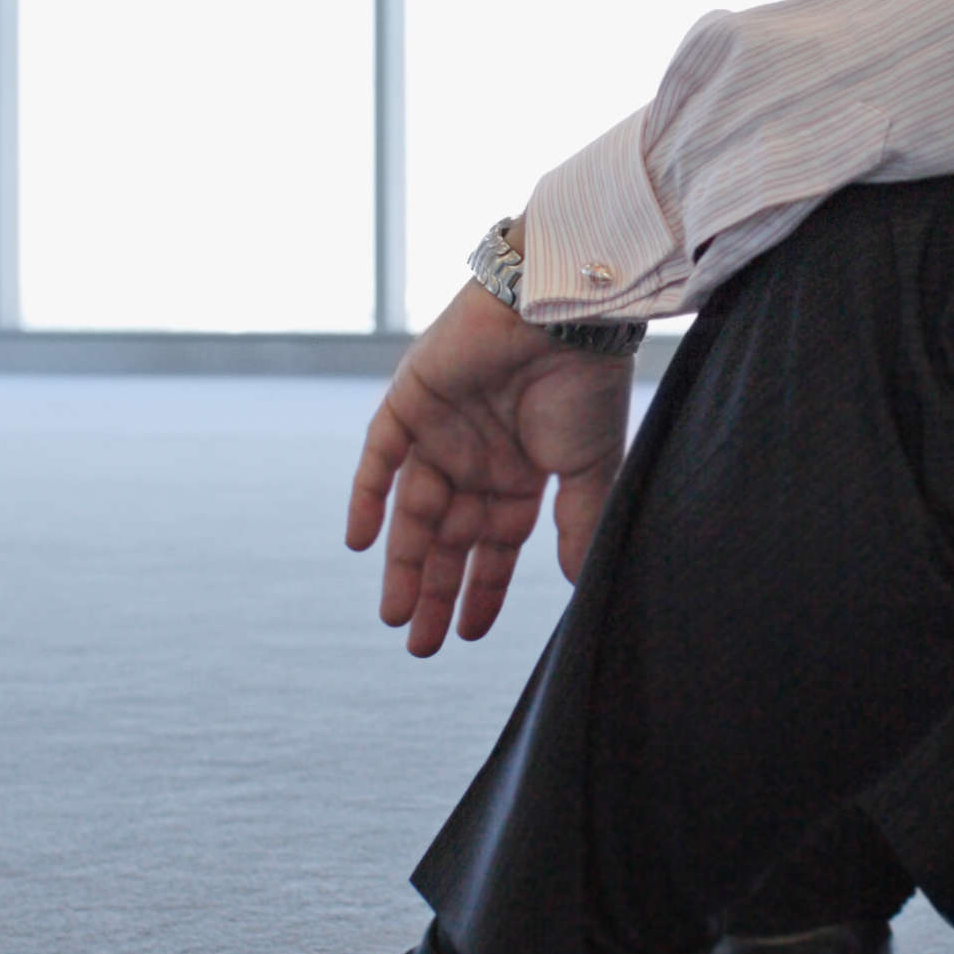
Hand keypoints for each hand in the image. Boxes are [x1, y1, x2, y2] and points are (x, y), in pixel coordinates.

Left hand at [343, 284, 636, 655]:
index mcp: (522, 474)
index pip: (493, 545)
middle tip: (419, 646)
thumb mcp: (592, 469)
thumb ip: (579, 526)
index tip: (468, 635)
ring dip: (402, 561)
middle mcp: (477, 457)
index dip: (481, 590)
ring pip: (413, 510)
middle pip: (449, 538)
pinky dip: (366, 497)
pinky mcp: (409, 401)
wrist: (564, 308)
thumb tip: (579, 586)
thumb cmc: (586, 383)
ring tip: (394, 614)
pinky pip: (379, 457)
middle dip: (435, 591)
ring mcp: (441, 431)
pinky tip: (361, 544)